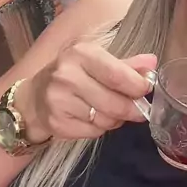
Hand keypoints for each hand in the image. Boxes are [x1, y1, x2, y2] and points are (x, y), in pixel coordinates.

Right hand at [17, 43, 156, 142]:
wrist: (34, 97)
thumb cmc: (71, 75)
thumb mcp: (96, 62)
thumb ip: (126, 65)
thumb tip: (153, 62)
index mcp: (80, 54)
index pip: (117, 75)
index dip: (137, 86)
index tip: (146, 90)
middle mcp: (67, 76)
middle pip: (114, 103)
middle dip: (132, 109)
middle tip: (138, 110)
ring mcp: (59, 101)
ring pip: (106, 120)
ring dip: (115, 119)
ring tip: (109, 110)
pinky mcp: (58, 123)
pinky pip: (94, 132)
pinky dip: (100, 128)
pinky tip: (92, 118)